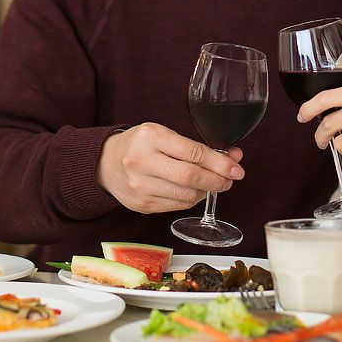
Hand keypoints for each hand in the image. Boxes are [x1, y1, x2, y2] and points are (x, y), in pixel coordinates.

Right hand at [96, 122, 244, 213]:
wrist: (105, 163)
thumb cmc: (139, 145)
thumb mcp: (163, 134)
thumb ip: (195, 147)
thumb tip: (232, 158)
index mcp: (150, 137)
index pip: (193, 153)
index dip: (219, 163)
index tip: (236, 168)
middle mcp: (142, 162)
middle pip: (190, 177)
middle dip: (217, 180)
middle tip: (229, 180)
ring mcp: (140, 186)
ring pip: (186, 195)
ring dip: (206, 192)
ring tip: (212, 184)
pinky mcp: (141, 205)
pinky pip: (176, 206)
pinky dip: (191, 200)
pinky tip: (194, 192)